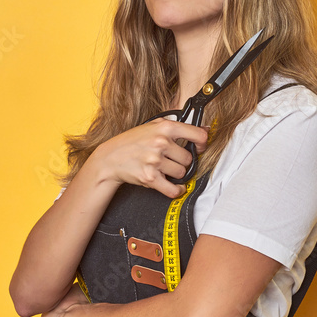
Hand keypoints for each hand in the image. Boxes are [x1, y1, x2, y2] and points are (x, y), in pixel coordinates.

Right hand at [90, 119, 208, 197]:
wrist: (110, 157)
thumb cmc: (133, 141)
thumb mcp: (153, 126)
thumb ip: (178, 127)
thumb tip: (206, 129)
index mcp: (165, 127)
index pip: (198, 135)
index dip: (202, 143)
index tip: (199, 148)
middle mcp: (161, 143)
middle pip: (189, 159)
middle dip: (182, 161)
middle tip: (170, 159)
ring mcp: (155, 160)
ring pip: (182, 173)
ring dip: (175, 174)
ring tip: (164, 168)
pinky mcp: (150, 177)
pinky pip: (173, 189)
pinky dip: (176, 190)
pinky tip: (173, 186)